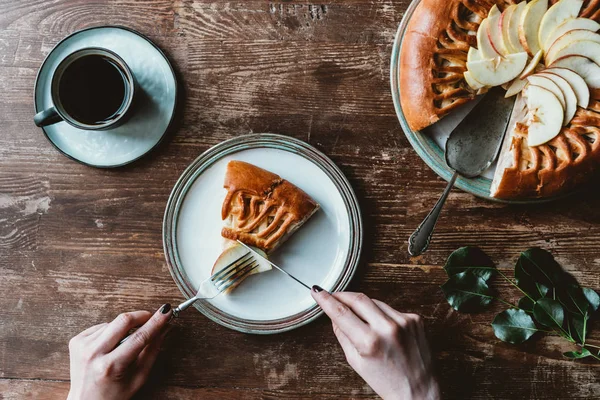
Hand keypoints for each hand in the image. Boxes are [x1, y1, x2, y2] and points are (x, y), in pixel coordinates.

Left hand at [67, 304, 172, 399]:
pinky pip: (102, 326)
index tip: (166, 311)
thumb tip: (164, 329)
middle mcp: (94, 354)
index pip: (139, 337)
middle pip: (123, 320)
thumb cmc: (112, 395)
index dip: (155, 322)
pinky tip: (111, 345)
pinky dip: (111, 331)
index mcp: (111, 366)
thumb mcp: (138, 378)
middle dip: (141, 316)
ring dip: (125, 328)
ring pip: (113, 322)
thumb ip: (152, 351)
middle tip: (152, 317)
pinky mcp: (77, 341)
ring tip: (126, 343)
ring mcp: (82, 346)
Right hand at [311, 289, 438, 399]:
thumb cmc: (387, 382)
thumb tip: (334, 315)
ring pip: (375, 302)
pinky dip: (382, 315)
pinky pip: (391, 309)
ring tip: (363, 322)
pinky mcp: (415, 319)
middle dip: (342, 295)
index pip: (341, 312)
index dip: (326, 300)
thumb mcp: (356, 361)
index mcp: (369, 342)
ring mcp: (404, 321)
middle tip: (334, 296)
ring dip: (364, 306)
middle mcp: (388, 328)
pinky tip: (384, 329)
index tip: (317, 291)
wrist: (419, 391)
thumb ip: (342, 334)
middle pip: (358, 299)